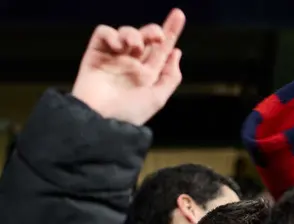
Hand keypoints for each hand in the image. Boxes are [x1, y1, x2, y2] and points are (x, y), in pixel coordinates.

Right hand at [71, 9, 185, 125]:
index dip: (171, 31)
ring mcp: (114, 57)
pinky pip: (104, 33)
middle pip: (146, 36)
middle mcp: (132, 64)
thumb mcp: (158, 98)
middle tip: (157, 37)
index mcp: (149, 74)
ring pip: (127, 32)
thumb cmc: (129, 114)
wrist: (100, 119)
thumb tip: (177, 52)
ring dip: (134, 34)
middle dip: (154, 30)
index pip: (162, 48)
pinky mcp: (95, 53)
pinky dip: (112, 34)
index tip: (179, 14)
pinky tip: (118, 46)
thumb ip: (170, 76)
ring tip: (134, 47)